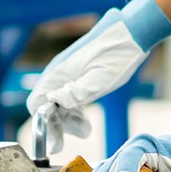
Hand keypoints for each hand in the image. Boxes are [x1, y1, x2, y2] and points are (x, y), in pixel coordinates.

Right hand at [26, 0, 170, 153]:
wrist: (134, 31)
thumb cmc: (119, 54)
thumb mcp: (100, 79)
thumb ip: (76, 92)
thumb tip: (52, 101)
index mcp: (60, 72)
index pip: (36, 103)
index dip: (44, 123)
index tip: (57, 140)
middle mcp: (59, 70)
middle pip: (46, 104)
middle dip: (58, 124)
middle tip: (76, 136)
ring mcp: (69, 69)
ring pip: (57, 99)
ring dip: (67, 118)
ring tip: (86, 128)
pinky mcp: (79, 70)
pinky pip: (68, 92)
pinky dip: (74, 107)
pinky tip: (86, 117)